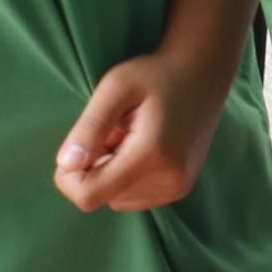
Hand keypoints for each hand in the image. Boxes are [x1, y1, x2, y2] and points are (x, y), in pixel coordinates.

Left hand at [53, 49, 233, 212]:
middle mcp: (169, 180)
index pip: (88, 196)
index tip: (80, 145)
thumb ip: (89, 126)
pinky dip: (127, 176)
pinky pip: (134, 197)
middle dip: (95, 167)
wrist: (204, 72)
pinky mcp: (180, 188)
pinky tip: (143, 148)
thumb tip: (66, 164)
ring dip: (111, 172)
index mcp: (151, 156)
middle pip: (101, 196)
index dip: (69, 177)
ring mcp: (177, 187)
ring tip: (130, 137)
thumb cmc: (157, 74)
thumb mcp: (116, 87)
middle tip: (115, 132)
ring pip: (116, 198)